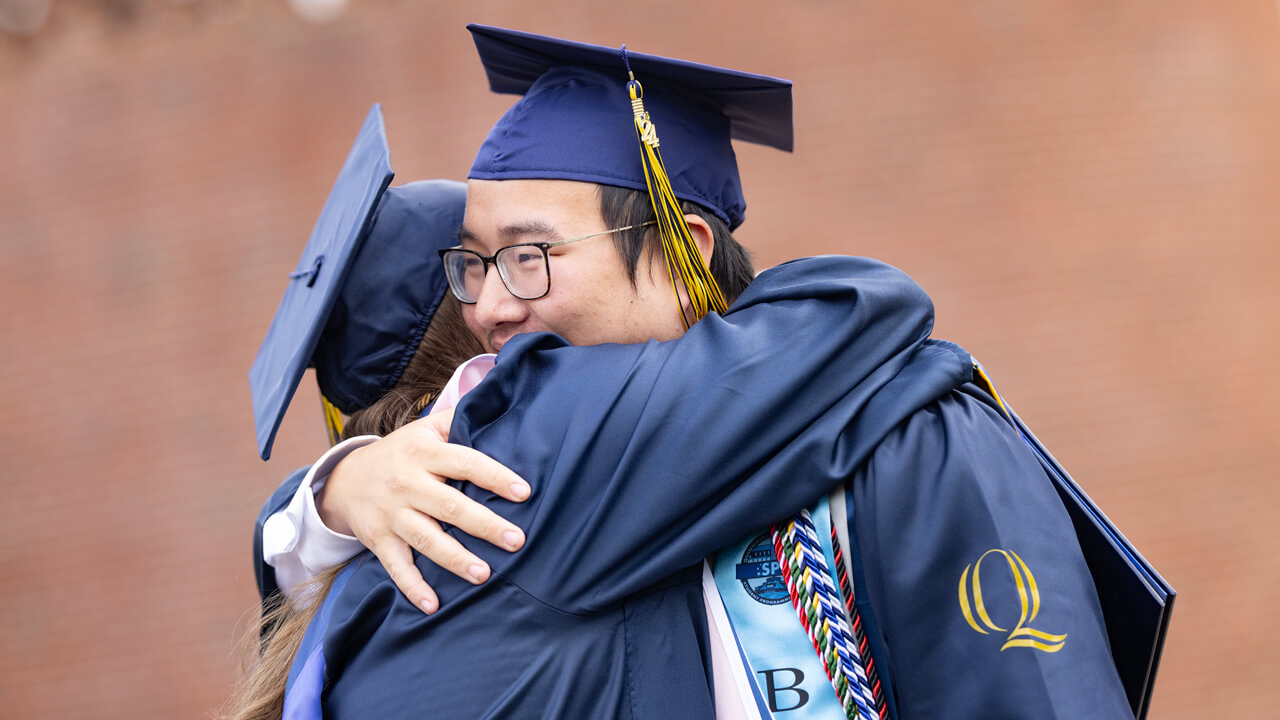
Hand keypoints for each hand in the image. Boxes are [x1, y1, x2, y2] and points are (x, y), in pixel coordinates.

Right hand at [317, 408, 529, 613]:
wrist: (344, 478)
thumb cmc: (401, 453)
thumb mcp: (424, 430)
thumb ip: (457, 419)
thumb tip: (497, 402)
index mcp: (423, 453)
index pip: (465, 462)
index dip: (495, 476)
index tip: (524, 492)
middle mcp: (407, 483)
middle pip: (449, 506)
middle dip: (483, 524)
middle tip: (516, 540)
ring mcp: (391, 514)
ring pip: (425, 539)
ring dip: (454, 559)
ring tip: (483, 574)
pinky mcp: (378, 540)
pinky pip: (396, 567)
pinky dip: (413, 587)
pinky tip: (433, 605)